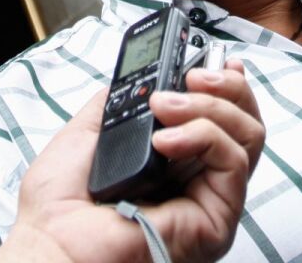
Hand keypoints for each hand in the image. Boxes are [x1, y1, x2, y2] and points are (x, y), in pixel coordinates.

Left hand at [0, 61, 264, 262]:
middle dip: (226, 86)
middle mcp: (201, 180)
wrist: (52, 241)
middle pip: (247, 121)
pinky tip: (165, 140)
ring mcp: (212, 201)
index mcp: (176, 161)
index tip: (212, 60)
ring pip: (248, 135)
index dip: (228, 84)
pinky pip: (233, 161)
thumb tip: (147, 75)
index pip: (224, 117)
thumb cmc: (60, 204)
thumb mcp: (90, 131)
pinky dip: (203, 135)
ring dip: (211, 106)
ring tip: (167, 107)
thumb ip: (121, 101)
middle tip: (192, 76)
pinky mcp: (217, 220)